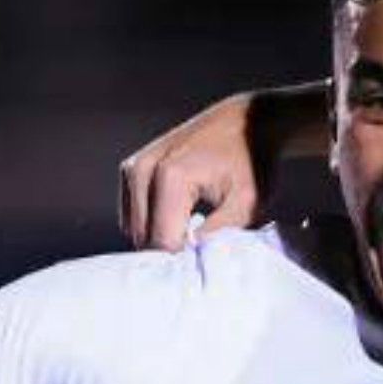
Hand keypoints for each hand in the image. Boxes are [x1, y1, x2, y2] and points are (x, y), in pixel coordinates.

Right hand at [119, 92, 272, 250]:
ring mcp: (133, 168)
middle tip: (203, 246)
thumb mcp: (246, 203)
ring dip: (162, 237)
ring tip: (194, 228)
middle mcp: (143, 170)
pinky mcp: (130, 170)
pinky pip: (133, 216)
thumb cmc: (252, 163)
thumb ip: (217, 234)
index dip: (185, 260)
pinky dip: (154, 223)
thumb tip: (189, 257)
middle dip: (172, 251)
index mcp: (170, 177)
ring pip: (136, 229)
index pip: (162, 242)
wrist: (247, 123)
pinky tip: (181, 216)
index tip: (206, 260)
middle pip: (144, 238)